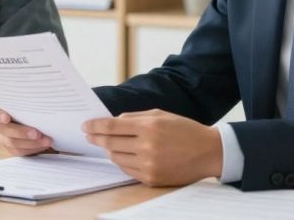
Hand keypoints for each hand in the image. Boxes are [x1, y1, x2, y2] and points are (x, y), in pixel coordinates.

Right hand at [0, 102, 52, 155]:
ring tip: (46, 140)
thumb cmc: (32, 104)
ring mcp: (3, 136)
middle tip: (37, 133)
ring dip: (31, 143)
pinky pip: (18, 151)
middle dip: (22, 132)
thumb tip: (40, 97)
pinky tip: (44, 144)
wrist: (37, 117)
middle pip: (4, 129)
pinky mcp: (10, 147)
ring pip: (11, 142)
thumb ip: (29, 99)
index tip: (7, 118)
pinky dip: (32, 149)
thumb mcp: (29, 99)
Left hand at [83, 109, 222, 186]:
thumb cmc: (184, 129)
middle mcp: (147, 146)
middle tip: (89, 135)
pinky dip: (121, 162)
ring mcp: (149, 164)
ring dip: (108, 150)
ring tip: (107, 144)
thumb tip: (112, 122)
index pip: (111, 127)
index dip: (95, 126)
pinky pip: (126, 170)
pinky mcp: (152, 179)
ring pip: (116, 158)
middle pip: (110, 143)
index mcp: (149, 126)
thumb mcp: (160, 115)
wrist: (208, 152)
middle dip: (96, 138)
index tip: (85, 126)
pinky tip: (121, 155)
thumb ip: (134, 118)